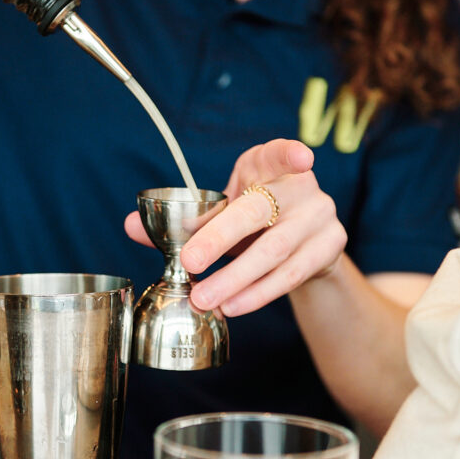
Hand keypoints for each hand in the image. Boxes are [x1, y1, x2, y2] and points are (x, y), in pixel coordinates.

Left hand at [124, 140, 347, 316]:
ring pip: (276, 252)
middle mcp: (301, 189)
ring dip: (236, 280)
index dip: (290, 153)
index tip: (302, 158)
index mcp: (270, 166)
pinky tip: (233, 305)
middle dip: (221, 239)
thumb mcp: (222, 212)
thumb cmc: (253, 220)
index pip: (281, 153)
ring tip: (205, 299)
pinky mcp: (330, 249)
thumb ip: (182, 221)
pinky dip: (257, 294)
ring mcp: (321, 218)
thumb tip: (129, 225)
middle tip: (190, 265)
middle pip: (259, 213)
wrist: (300, 245)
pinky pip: (290, 276)